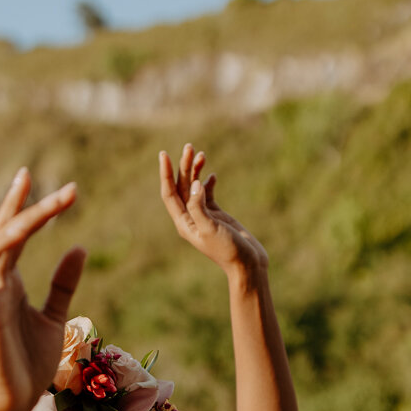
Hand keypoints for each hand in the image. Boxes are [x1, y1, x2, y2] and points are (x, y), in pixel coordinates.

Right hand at [0, 168, 86, 410]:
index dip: (31, 210)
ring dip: (19, 219)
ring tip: (49, 200)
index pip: (17, 237)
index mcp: (11, 285)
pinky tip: (20, 230)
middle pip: (4, 232)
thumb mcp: (56, 317)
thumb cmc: (31, 366)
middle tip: (38, 176)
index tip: (57, 190)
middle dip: (19, 203)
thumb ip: (63, 284)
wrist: (15, 402)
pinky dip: (1, 245)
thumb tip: (79, 247)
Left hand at [159, 146, 267, 277]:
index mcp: (184, 222)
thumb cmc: (228, 250)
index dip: (165, 174)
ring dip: (196, 171)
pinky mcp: (216, 215)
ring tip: (201, 154)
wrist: (246, 264)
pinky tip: (212, 175)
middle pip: (181, 187)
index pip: (169, 194)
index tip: (163, 154)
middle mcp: (190, 218)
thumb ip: (199, 206)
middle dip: (183, 166)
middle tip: (189, 147)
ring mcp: (203, 215)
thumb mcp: (211, 228)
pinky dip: (208, 182)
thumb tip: (195, 184)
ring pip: (194, 188)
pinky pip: (207, 194)